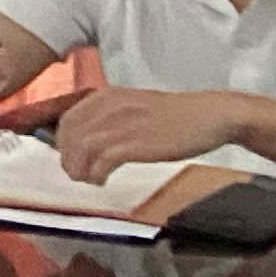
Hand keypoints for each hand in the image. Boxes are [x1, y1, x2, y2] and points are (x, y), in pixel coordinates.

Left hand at [52, 86, 252, 184]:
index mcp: (109, 96)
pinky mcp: (139, 143)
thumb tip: (87, 138)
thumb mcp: (136, 106)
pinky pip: (105, 160)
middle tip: (75, 174)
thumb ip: (111, 116)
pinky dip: (97, 173)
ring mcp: (125, 124)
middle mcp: (112, 107)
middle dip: (68, 158)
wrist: (211, 115)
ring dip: (80, 168)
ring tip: (87, 180)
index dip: (63, 142)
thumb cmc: (176, 115)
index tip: (68, 157)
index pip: (68, 119)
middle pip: (71, 135)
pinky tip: (102, 180)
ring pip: (84, 148)